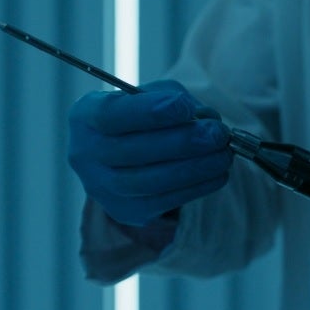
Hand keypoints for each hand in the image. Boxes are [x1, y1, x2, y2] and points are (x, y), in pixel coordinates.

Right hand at [68, 79, 231, 225]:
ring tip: (224, 153)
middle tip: (217, 132)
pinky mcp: (128, 211)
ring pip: (151, 181)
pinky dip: (197, 186)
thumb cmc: (142, 119)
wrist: (128, 157)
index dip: (149, 111)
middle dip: (183, 141)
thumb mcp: (152, 97)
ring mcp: (104, 188)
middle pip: (133, 151)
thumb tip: (205, 119)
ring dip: (195, 167)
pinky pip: (165, 201)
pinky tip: (218, 173)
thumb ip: (175, 99)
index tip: (185, 106)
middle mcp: (86, 155)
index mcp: (85, 117)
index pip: (112, 115)